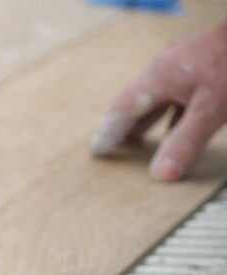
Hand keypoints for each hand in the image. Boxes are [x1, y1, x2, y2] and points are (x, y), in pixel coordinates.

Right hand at [91, 25, 226, 180]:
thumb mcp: (210, 110)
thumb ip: (185, 142)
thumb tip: (160, 175)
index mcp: (159, 77)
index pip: (123, 108)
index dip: (109, 131)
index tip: (98, 149)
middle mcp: (165, 68)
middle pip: (135, 100)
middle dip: (122, 124)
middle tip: (110, 144)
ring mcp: (183, 64)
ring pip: (155, 97)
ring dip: (144, 118)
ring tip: (135, 137)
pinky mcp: (201, 65)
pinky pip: (176, 93)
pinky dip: (168, 112)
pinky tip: (173, 125)